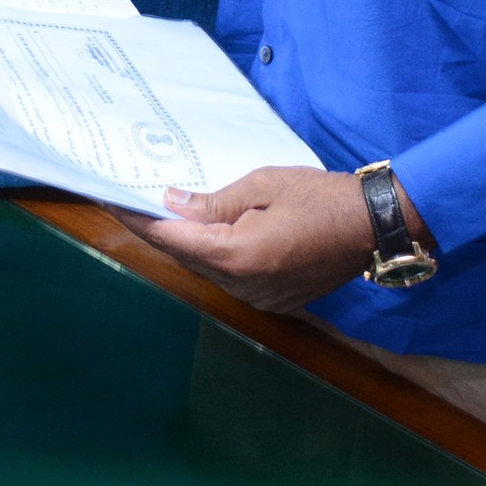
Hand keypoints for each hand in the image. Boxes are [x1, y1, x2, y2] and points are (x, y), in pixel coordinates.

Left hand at [122, 167, 423, 314]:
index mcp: (237, 257)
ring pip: (207, 269)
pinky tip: (205, 233)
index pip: (172, 239)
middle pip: (186, 257)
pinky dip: (214, 256)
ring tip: (160, 213)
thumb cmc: (319, 197)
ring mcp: (260, 298)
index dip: (138, 219)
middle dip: (157, 230)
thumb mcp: (262, 185)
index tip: (111, 200)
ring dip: (186, 244)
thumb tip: (171, 203)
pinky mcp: (274, 300)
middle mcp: (244, 286)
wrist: (374, 226)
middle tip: (129, 201)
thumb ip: (213, 201)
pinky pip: (231, 277)